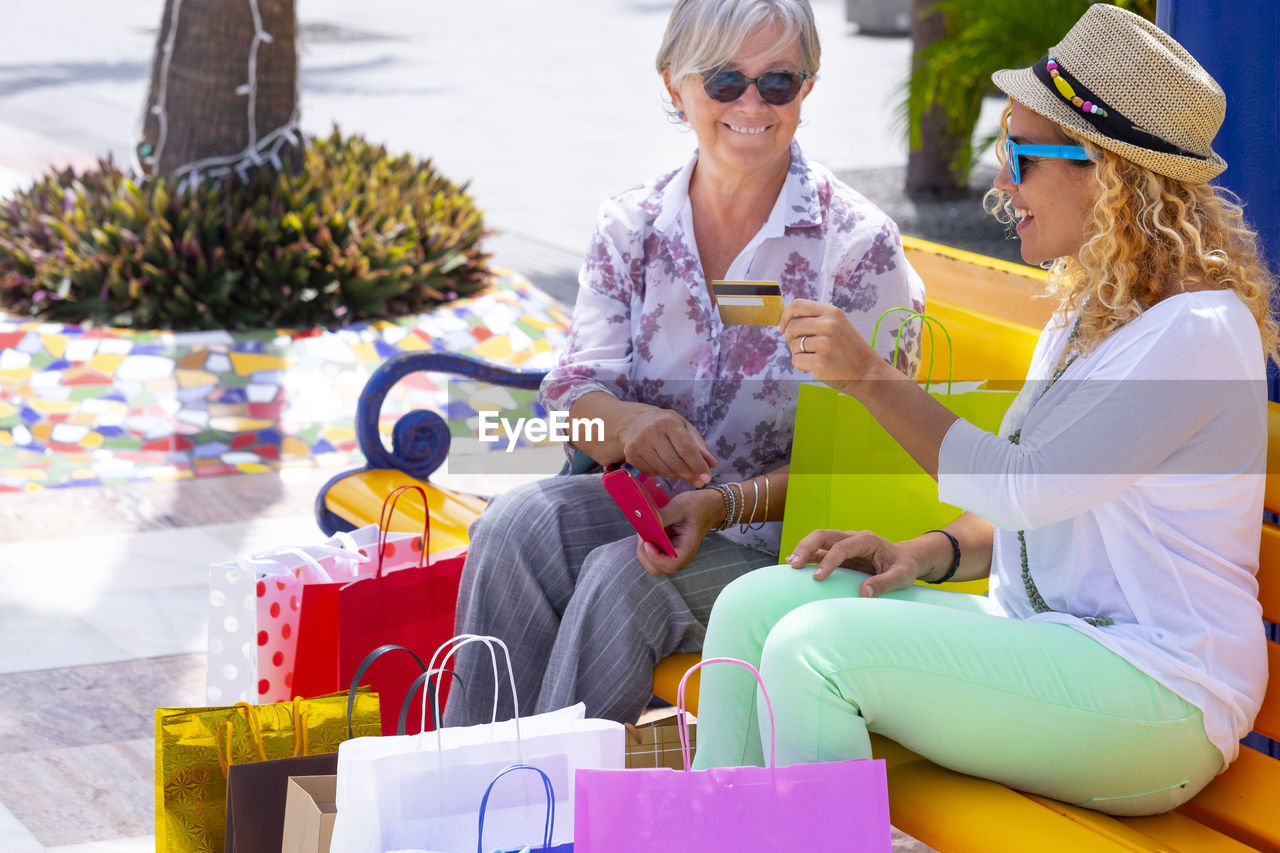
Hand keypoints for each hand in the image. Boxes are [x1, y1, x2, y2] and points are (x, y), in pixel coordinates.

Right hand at [616, 405, 716, 486]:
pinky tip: (665, 467)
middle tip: (700, 483)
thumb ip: (699, 445)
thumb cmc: (666, 425)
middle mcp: (651, 431)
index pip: (686, 449)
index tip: (707, 478)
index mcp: (669, 422)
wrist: (634, 421)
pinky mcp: (630, 454)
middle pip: (674, 462)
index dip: (698, 466)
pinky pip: (651, 472)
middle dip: (690, 475)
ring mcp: (638, 443)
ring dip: (676, 476)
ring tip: (683, 473)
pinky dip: (662, 474)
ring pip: (663, 470)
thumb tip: (712, 464)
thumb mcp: (684, 428)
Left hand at [635, 489, 721, 576]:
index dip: (654, 557)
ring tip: (646, 531)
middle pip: (656, 568)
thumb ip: (662, 516)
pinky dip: (646, 546)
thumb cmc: (698, 506)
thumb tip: (645, 522)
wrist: (708, 507)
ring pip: (652, 563)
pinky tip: (649, 532)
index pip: (669, 565)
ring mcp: (674, 555)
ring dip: (644, 549)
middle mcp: (681, 556)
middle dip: (644, 553)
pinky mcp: (668, 551)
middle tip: (643, 534)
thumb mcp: (680, 507)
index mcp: (687, 548)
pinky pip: (652, 556)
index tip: (647, 541)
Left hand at [779, 299, 882, 394]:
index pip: (797, 305)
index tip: (783, 328)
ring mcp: (825, 344)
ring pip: (793, 345)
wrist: (867, 373)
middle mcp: (829, 325)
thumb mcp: (837, 325)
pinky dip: (802, 365)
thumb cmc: (848, 350)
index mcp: (832, 312)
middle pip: (792, 326)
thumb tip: (785, 322)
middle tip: (802, 347)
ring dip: (799, 353)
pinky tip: (816, 366)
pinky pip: (796, 360)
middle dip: (790, 338)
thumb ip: (815, 320)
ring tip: (815, 356)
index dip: (785, 316)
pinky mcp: (820, 362)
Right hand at [786, 528, 928, 596]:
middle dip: (807, 547)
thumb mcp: (901, 576)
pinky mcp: (842, 552)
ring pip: (819, 539)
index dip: (828, 561)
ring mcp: (846, 543)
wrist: (908, 558)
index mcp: (867, 540)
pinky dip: (808, 556)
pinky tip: (796, 565)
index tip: (818, 578)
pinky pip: (821, 550)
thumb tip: (864, 593)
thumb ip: (884, 583)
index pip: (842, 547)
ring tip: (790, 564)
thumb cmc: (905, 566)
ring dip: (803, 550)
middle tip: (794, 565)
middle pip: (824, 535)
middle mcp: (853, 538)